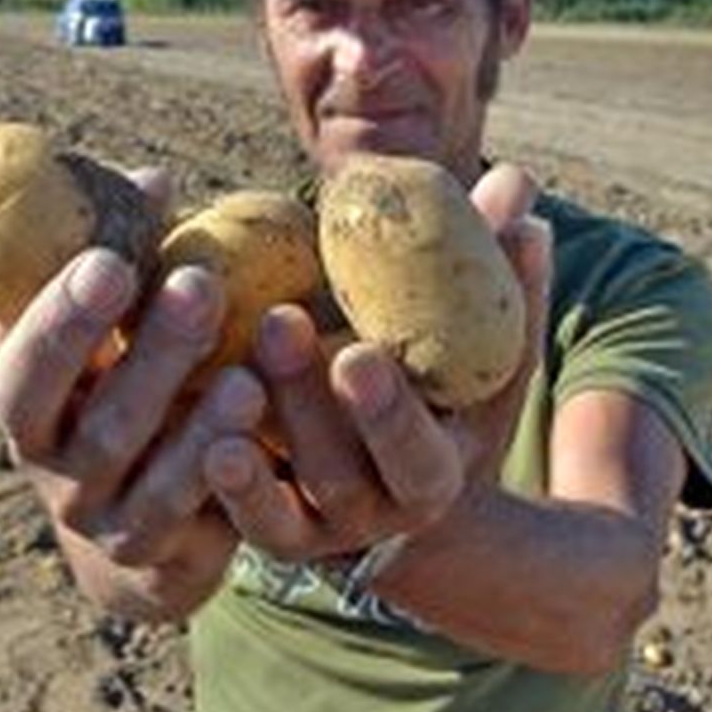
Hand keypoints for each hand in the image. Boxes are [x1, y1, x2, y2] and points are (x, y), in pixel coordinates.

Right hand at [0, 168, 265, 569]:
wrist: (138, 511)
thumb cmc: (120, 380)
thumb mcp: (109, 327)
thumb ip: (120, 259)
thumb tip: (151, 181)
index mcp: (24, 399)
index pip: (24, 364)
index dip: (62, 317)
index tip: (112, 260)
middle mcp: (52, 468)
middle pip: (96, 420)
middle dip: (149, 352)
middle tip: (202, 283)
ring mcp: (105, 520)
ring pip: (151, 478)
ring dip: (197, 423)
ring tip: (246, 374)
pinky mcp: (160, 558)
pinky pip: (197, 523)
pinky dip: (229, 475)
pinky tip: (266, 432)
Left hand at [203, 162, 552, 562]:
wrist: (395, 479)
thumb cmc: (439, 387)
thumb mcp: (476, 345)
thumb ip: (497, 272)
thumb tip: (516, 180)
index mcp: (437, 471)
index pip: (419, 452)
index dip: (388, 412)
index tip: (357, 354)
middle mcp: (377, 511)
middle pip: (339, 472)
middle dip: (308, 403)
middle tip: (276, 324)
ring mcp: (318, 531)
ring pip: (280, 501)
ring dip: (250, 437)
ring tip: (223, 375)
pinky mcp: (267, 531)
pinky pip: (237, 519)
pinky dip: (220, 483)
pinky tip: (194, 431)